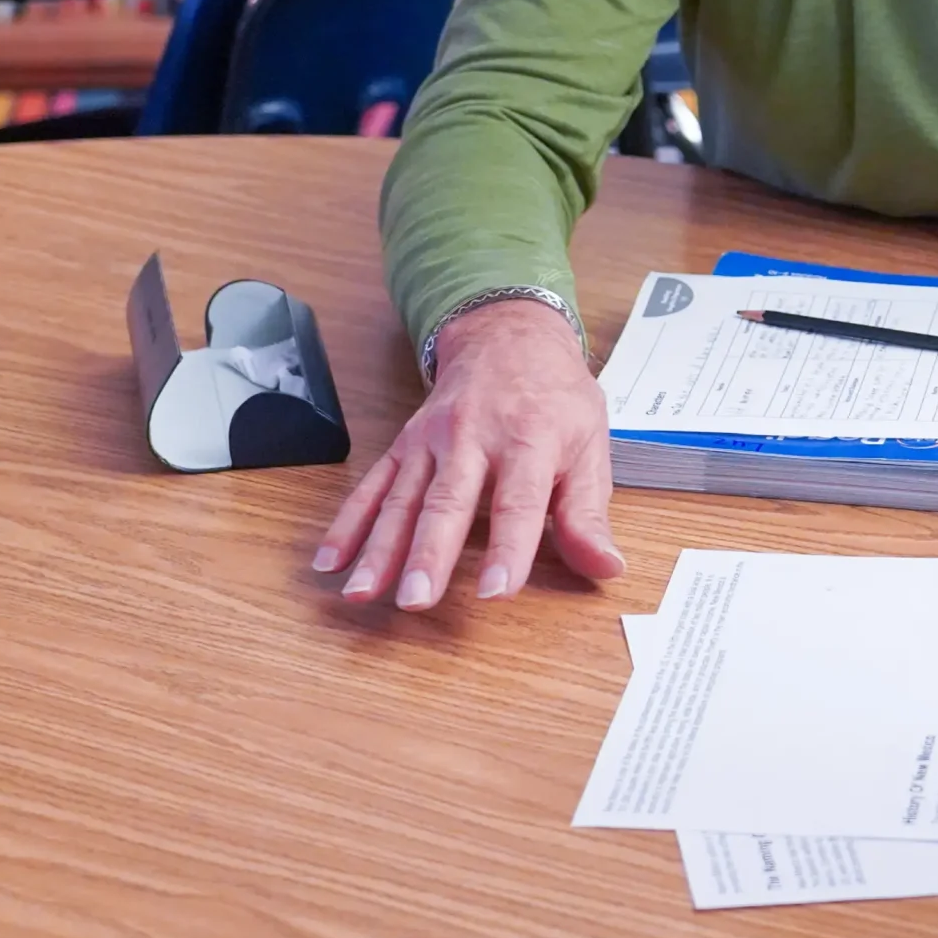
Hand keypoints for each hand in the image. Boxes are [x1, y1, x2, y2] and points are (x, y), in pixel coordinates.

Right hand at [312, 297, 625, 610]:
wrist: (509, 336)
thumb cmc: (556, 398)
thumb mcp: (590, 445)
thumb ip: (589, 512)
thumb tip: (607, 567)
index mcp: (530, 439)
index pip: (519, 501)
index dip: (509, 547)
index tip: (496, 591)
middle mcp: (474, 438)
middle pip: (448, 501)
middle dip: (429, 553)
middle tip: (416, 600)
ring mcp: (432, 441)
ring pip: (402, 498)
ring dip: (380, 547)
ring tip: (361, 592)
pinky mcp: (405, 445)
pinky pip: (373, 487)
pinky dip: (349, 523)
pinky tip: (331, 561)